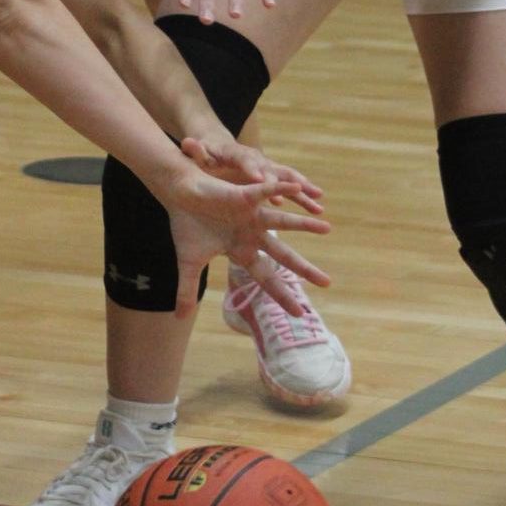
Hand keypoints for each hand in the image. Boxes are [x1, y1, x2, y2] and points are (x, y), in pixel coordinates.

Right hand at [164, 163, 329, 317]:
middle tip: (327, 283)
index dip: (282, 295)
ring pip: (282, 222)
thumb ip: (187, 290)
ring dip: (304, 224)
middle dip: (304, 270)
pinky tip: (296, 187)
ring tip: (327, 227)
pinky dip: (279, 190)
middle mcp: (252, 234)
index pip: (267, 278)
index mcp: (242, 251)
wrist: (178, 195)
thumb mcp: (188, 263)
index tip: (299, 314)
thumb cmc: (186, 225)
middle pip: (283, 256)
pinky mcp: (243, 196)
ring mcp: (250, 215)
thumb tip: (179, 318)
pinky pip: (264, 192)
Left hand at [179, 134, 323, 215]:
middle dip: (285, 181)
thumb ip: (195, 151)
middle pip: (272, 168)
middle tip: (298, 190)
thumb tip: (187, 143)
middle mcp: (255, 159)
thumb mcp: (198, 155)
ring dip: (303, 188)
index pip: (245, 161)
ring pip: (287, 177)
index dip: (253, 170)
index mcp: (235, 154)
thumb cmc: (205, 156)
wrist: (217, 150)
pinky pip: (290, 186)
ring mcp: (266, 168)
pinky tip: (316, 207)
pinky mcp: (272, 177)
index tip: (261, 181)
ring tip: (319, 199)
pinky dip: (303, 194)